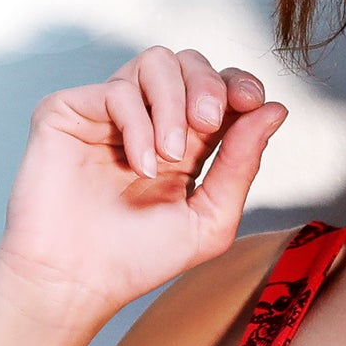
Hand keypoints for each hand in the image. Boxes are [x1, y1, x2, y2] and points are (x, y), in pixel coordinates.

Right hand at [0, 46, 287, 321]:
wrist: (77, 283)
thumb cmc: (138, 259)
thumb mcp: (210, 217)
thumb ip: (242, 163)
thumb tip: (276, 109)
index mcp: (185, 141)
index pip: (218, 88)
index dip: (239, 84)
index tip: (252, 102)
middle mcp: (147, 120)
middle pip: (188, 63)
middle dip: (209, 85)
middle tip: (209, 123)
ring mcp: (107, 113)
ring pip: (154, 62)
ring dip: (174, 103)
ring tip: (171, 155)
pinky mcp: (69, 112)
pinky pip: (116, 89)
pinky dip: (138, 124)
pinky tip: (141, 166)